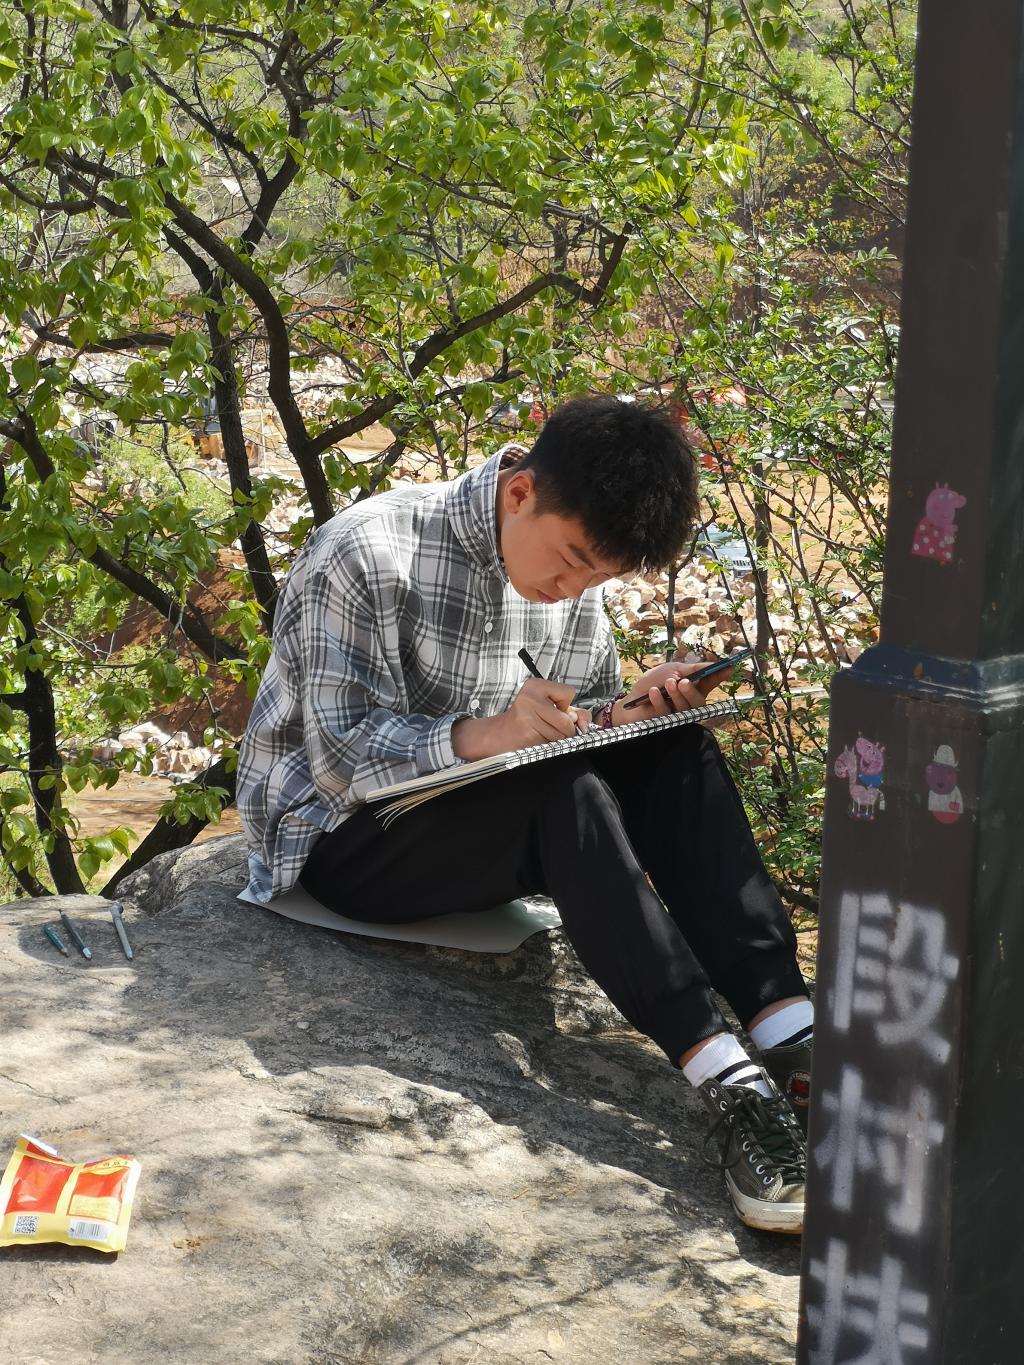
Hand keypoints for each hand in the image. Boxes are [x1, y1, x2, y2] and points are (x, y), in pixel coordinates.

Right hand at [453, 677, 589, 759]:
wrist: (498, 735)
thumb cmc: (528, 721)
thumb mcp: (551, 708)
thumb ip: (574, 712)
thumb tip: (584, 724)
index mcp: (535, 685)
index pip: (568, 692)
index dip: (564, 706)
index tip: (550, 709)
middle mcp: (529, 697)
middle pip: (567, 719)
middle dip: (564, 728)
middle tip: (546, 725)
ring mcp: (526, 716)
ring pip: (561, 734)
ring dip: (556, 739)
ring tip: (540, 732)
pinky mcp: (526, 734)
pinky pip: (552, 744)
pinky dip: (549, 746)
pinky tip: (536, 740)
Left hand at [614, 660, 721, 723]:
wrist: (630, 701)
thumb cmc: (653, 683)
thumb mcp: (672, 669)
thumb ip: (691, 669)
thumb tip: (712, 665)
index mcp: (694, 688)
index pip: (711, 683)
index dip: (721, 676)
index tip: (730, 667)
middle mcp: (689, 703)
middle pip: (699, 701)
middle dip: (692, 692)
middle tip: (683, 682)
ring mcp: (678, 715)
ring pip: (685, 708)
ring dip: (675, 694)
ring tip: (667, 684)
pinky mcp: (666, 723)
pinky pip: (666, 712)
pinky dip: (659, 700)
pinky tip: (653, 692)